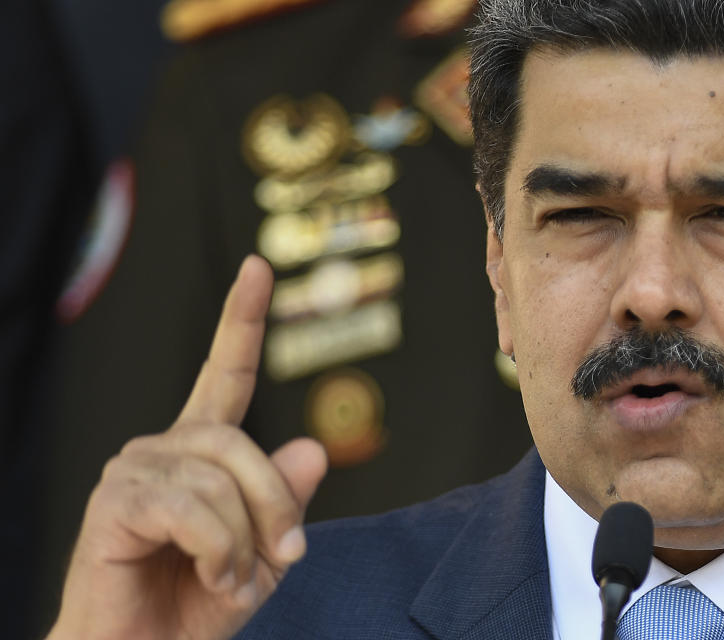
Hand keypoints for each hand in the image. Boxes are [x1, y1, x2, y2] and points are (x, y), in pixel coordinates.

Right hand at [48, 255, 327, 639]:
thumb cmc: (198, 604)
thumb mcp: (267, 552)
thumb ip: (287, 502)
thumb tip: (312, 448)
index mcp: (200, 451)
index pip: (224, 373)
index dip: (241, 320)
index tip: (258, 267)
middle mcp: (164, 446)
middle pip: (242, 445)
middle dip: (274, 505)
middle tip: (285, 555)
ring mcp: (134, 468)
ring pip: (220, 479)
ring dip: (244, 540)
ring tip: (230, 578)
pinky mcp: (115, 500)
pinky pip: (191, 507)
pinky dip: (217, 548)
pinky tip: (209, 573)